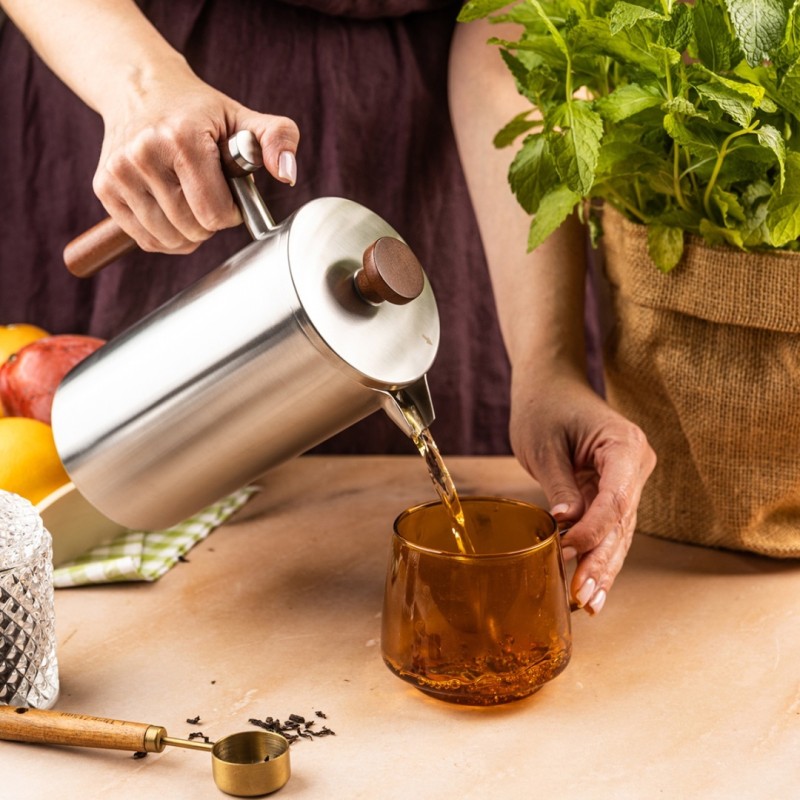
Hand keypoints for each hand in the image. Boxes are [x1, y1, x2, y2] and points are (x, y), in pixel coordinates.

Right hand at [93, 58, 299, 253]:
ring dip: (189, 233)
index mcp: (182, 139)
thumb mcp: (245, 118)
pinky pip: (145, 239)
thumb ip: (278, 139)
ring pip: (168, 240)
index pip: (213, 213)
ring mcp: (119, 173)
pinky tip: (171, 211)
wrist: (140, 90)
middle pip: (192, 230)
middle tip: (210, 195)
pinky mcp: (104, 188)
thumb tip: (288, 173)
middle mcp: (144, 154)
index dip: (231, 213)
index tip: (231, 196)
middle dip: (210, 223)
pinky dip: (165, 237)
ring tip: (190, 201)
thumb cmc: (200, 112)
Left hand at [510, 370, 655, 614]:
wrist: (550, 385)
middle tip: (585, 599)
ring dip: (603, 567)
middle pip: (622, 523)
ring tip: (588, 603)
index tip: (566, 552)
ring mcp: (628, 479)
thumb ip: (559, 485)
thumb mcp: (544, 444)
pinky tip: (589, 584)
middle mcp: (635, 465)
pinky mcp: (613, 490)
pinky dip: (597, 553)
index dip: (592, 532)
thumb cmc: (544, 407)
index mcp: (624, 446)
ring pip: (619, 532)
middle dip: (602, 563)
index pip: (615, 500)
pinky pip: (608, 526)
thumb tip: (566, 525)